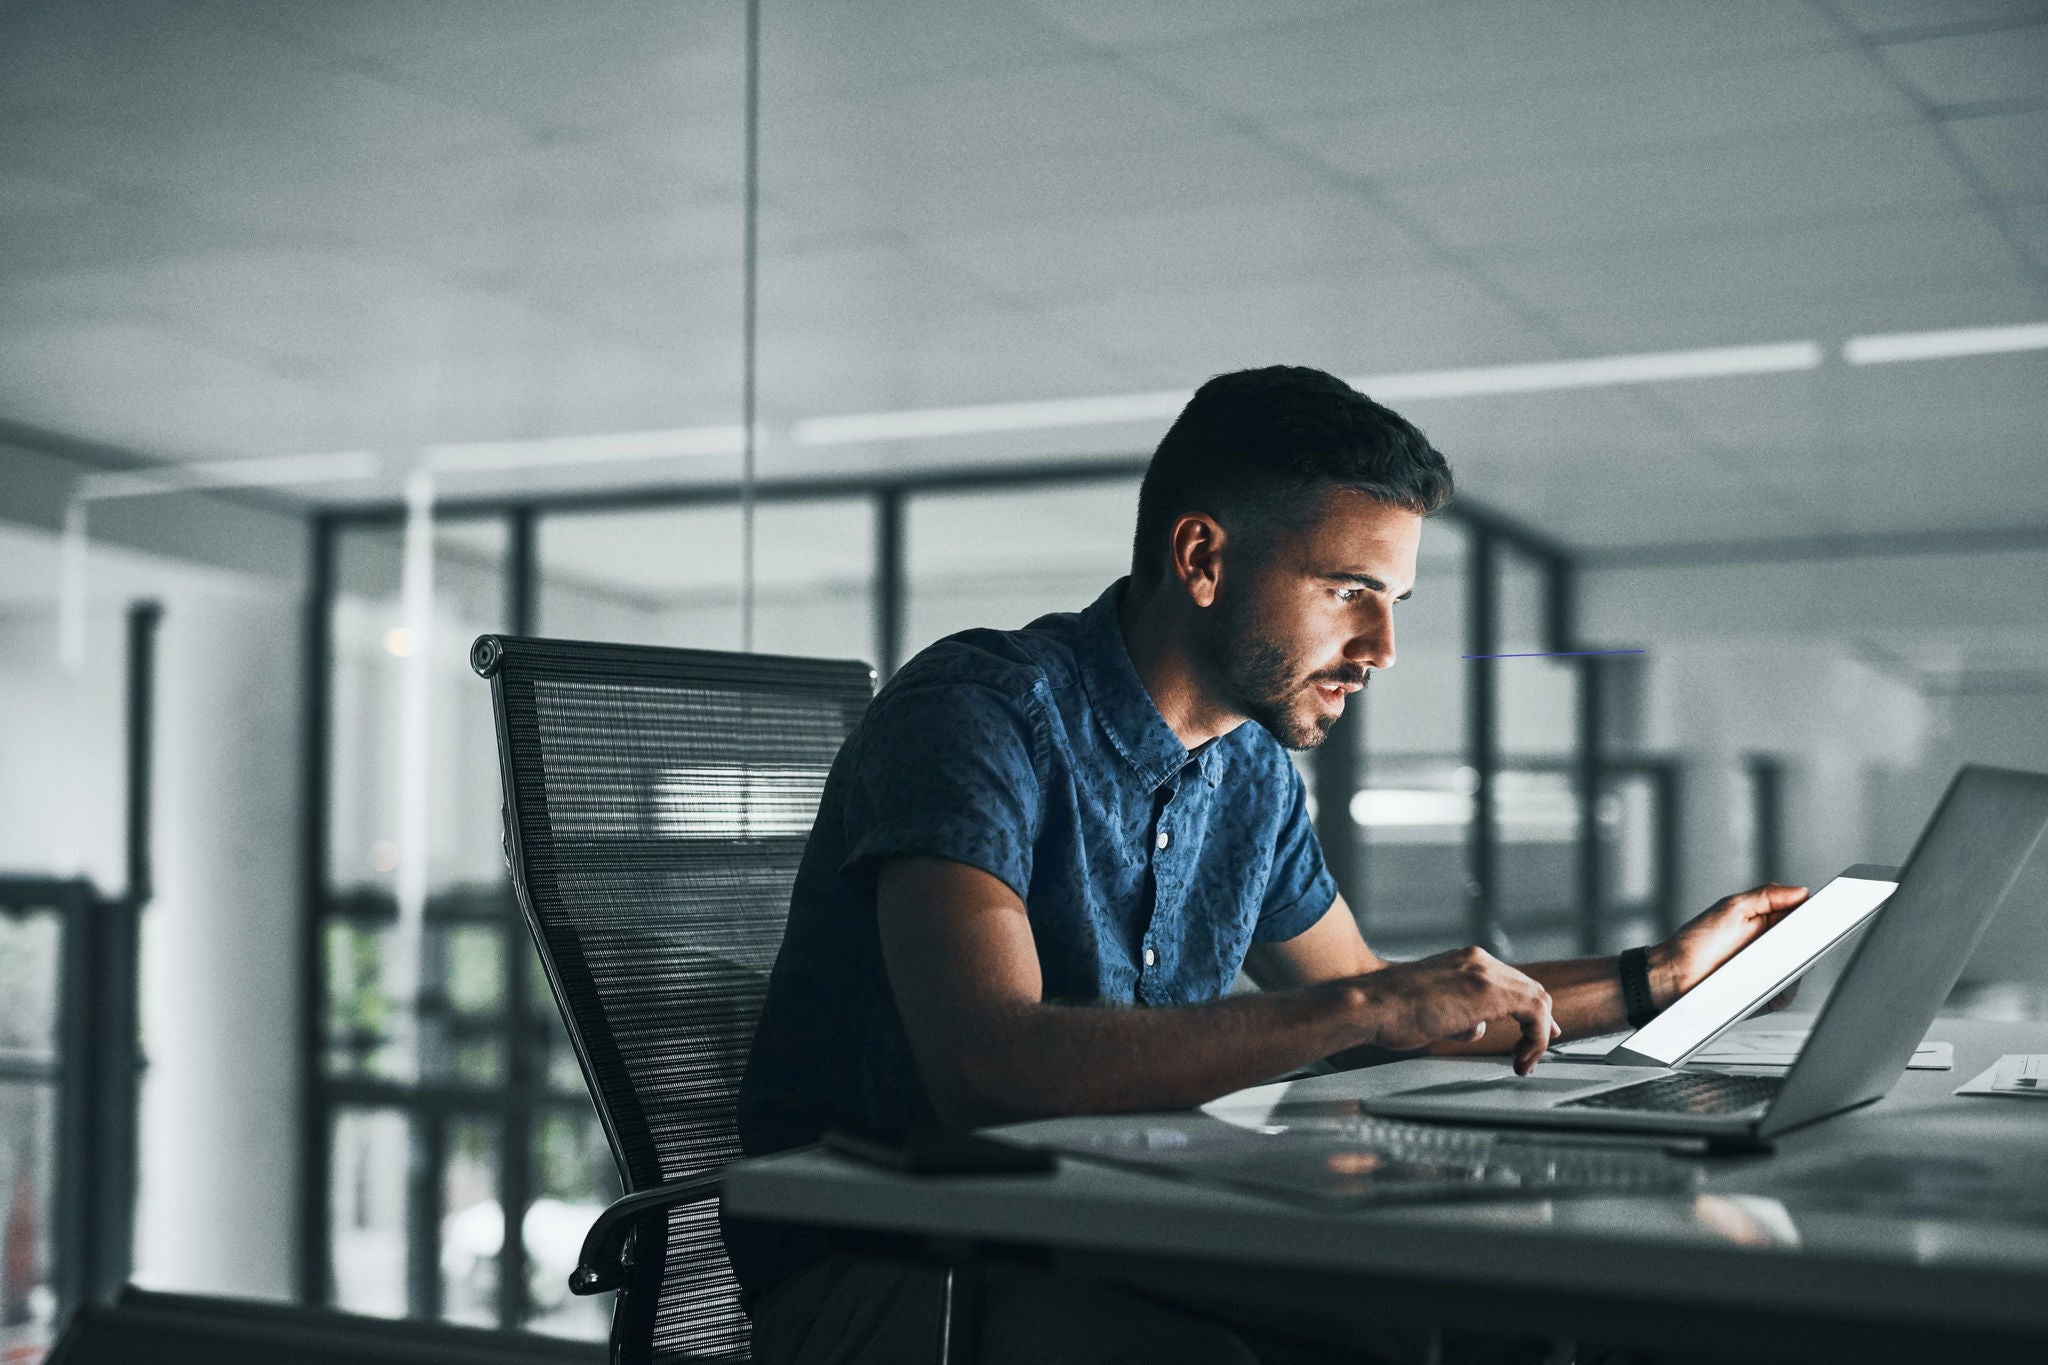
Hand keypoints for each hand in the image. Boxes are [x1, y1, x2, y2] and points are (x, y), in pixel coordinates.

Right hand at [1355, 946, 1558, 1075]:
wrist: (1371, 1004)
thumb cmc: (1388, 1011)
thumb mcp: (1431, 1008)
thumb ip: (1458, 1013)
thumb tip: (1474, 1027)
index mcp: (1462, 961)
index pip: (1509, 980)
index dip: (1526, 1007)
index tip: (1532, 1029)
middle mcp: (1477, 961)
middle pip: (1528, 986)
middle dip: (1541, 1019)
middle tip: (1544, 1044)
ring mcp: (1485, 973)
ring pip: (1536, 998)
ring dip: (1537, 1034)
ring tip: (1526, 1060)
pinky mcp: (1490, 992)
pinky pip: (1534, 1012)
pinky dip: (1536, 1038)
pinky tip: (1522, 1058)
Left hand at [1651, 883, 1808, 1006]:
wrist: (1675, 975)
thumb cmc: (1696, 941)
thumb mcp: (1732, 908)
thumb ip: (1767, 896)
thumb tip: (1801, 891)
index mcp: (1767, 922)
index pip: (1802, 918)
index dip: (1817, 917)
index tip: (1829, 914)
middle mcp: (1772, 948)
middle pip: (1807, 946)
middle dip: (1810, 942)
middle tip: (1805, 937)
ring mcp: (1771, 973)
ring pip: (1801, 971)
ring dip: (1794, 966)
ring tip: (1775, 960)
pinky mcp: (1766, 996)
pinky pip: (1787, 994)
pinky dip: (1783, 988)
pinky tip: (1769, 981)